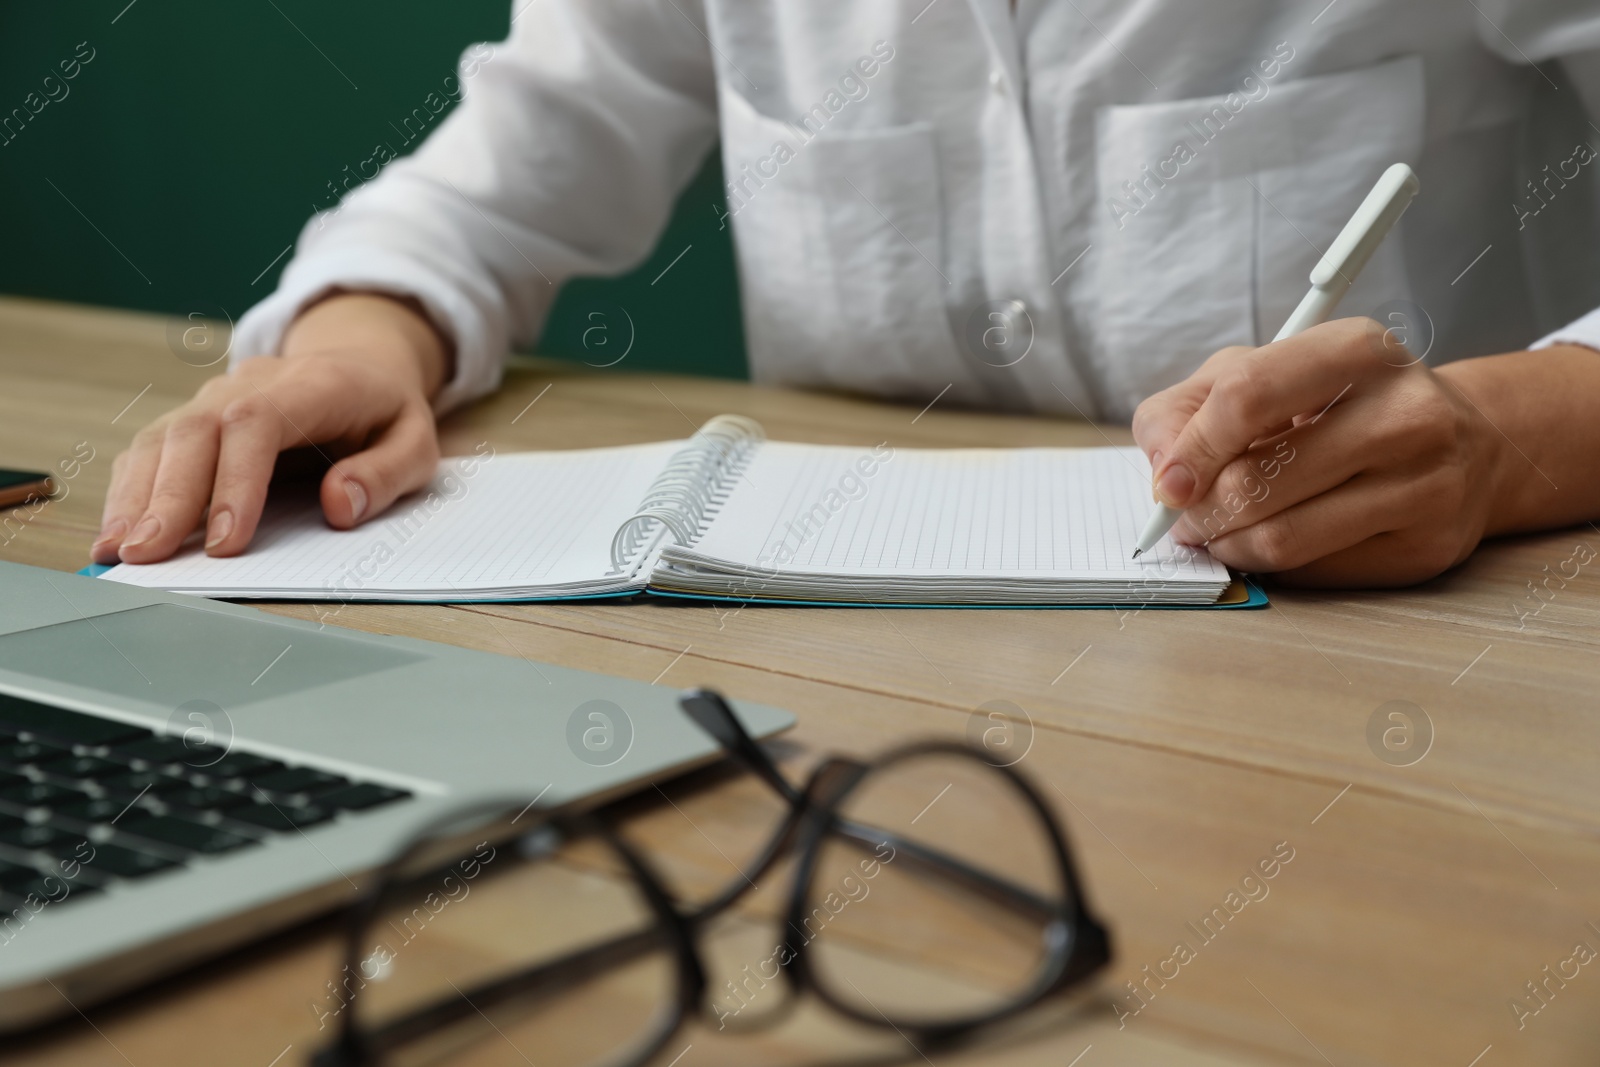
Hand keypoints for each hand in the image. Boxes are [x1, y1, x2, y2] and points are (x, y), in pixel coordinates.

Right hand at [94, 293, 451, 564]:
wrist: (359, 365)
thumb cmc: (386, 413)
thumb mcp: (417, 443)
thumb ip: (385, 473)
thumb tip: (339, 506)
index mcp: (313, 385)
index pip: (258, 422)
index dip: (236, 481)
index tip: (225, 540)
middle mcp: (253, 383)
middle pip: (196, 431)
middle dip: (168, 498)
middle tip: (149, 556)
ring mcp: (216, 397)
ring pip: (163, 437)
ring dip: (136, 497)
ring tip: (118, 551)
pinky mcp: (196, 418)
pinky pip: (153, 449)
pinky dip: (130, 490)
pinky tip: (118, 532)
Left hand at [1130, 317, 1507, 586]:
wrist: (1461, 446)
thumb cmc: (1336, 406)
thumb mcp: (1260, 374)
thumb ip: (1187, 408)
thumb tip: (1162, 471)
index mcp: (1358, 349)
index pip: (1247, 397)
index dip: (1192, 449)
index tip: (1167, 484)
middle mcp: (1405, 412)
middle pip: (1257, 480)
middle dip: (1202, 510)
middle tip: (1189, 517)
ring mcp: (1427, 482)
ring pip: (1281, 537)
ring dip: (1229, 545)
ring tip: (1222, 532)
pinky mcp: (1428, 545)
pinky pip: (1314, 572)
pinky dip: (1271, 566)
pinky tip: (1273, 542)